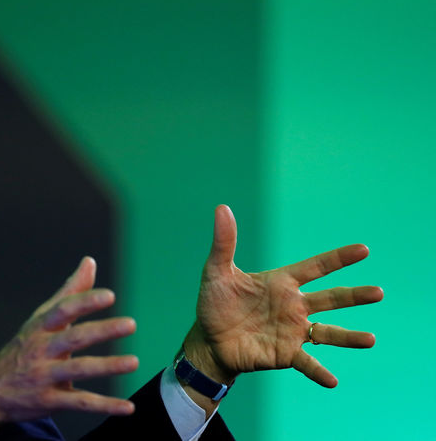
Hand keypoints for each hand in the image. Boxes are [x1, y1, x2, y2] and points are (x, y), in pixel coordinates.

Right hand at [0, 257, 137, 440]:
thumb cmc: (24, 348)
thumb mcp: (41, 318)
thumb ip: (69, 292)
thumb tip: (89, 262)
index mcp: (41, 326)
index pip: (63, 309)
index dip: (86, 302)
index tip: (109, 296)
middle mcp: (41, 349)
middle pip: (73, 337)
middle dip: (102, 330)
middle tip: (130, 324)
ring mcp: (44, 376)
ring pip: (78, 370)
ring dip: (107, 366)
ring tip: (133, 362)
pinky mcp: (49, 401)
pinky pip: (79, 403)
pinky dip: (104, 405)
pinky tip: (126, 406)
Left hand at [185, 205, 382, 394]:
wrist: (209, 339)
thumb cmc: (216, 302)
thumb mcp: (217, 271)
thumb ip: (224, 242)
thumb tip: (222, 208)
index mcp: (282, 282)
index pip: (315, 267)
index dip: (338, 259)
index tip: (363, 250)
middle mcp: (293, 306)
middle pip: (330, 298)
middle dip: (354, 296)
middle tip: (379, 292)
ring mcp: (292, 331)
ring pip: (327, 332)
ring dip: (348, 337)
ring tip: (370, 339)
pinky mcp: (285, 354)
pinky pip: (307, 363)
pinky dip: (319, 371)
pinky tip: (332, 380)